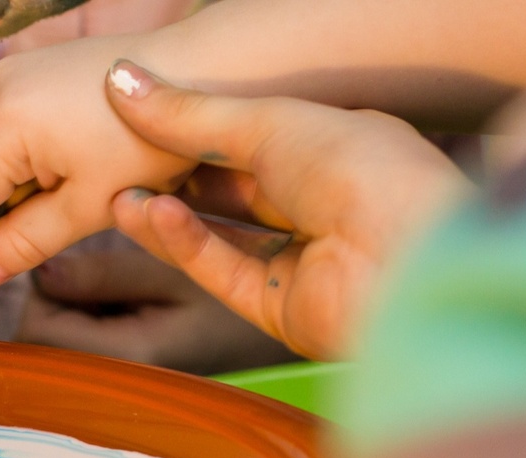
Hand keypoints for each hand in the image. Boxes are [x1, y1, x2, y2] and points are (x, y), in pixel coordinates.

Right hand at [0, 36, 194, 292]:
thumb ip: (26, 242)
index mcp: (7, 124)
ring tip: (36, 210)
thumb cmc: (150, 142)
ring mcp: (8, 72)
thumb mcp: (88, 206)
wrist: (196, 72)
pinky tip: (46, 175)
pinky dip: (5, 157)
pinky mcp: (24, 68)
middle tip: (7, 250)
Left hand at [17, 231, 295, 374]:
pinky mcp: (124, 372)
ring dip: (72, 307)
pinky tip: (127, 301)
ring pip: (58, 341)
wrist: (289, 318)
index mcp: (125, 359)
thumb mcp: (174, 267)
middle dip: (54, 300)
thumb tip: (39, 274)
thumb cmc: (241, 282)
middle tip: (96, 265)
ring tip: (119, 281)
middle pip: (41, 340)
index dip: (43, 290)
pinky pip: (82, 344)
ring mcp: (118, 383)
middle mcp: (114, 382)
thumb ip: (103, 275)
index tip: (70, 256)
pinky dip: (90, 317)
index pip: (40, 330)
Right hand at [103, 61, 468, 359]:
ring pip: (221, 234)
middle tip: (119, 163)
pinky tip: (150, 218)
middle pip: (235, 189)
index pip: (257, 135)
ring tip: (117, 197)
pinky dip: (186, 245)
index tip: (142, 117)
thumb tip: (119, 80)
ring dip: (169, 217)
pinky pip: (223, 271)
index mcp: (340, 148)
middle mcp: (325, 205)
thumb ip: (190, 113)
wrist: (408, 260)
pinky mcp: (283, 309)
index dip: (199, 128)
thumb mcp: (270, 123)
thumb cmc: (362, 171)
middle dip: (176, 177)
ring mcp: (306, 260)